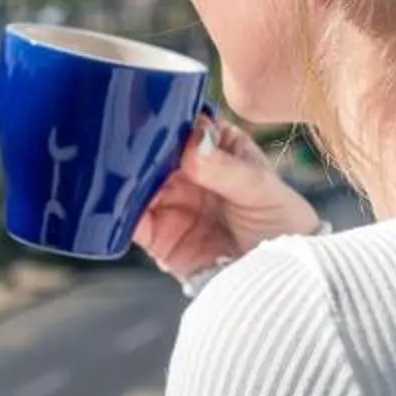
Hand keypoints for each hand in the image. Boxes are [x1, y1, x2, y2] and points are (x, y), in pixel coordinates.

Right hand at [133, 112, 324, 282]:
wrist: (281, 276)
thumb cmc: (280, 221)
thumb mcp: (261, 189)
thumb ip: (228, 169)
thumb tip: (194, 146)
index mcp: (214, 146)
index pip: (181, 125)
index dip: (163, 120)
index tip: (147, 118)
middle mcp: (186, 171)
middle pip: (150, 153)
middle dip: (135, 150)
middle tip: (122, 146)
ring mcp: (170, 202)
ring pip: (135, 185)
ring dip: (123, 180)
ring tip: (114, 174)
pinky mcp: (158, 236)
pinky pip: (130, 222)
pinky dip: (118, 214)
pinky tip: (114, 206)